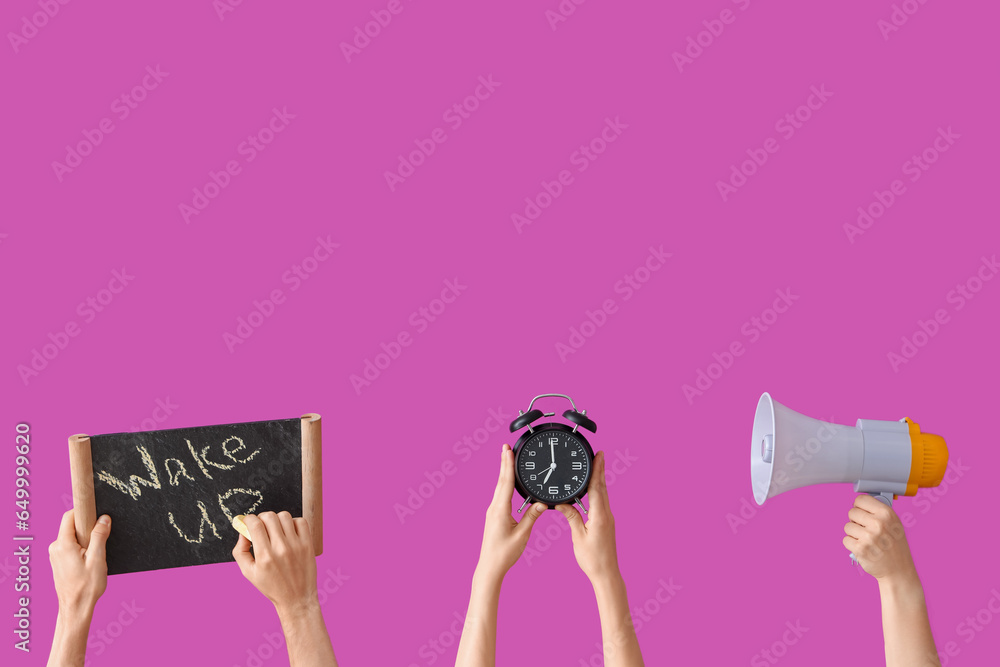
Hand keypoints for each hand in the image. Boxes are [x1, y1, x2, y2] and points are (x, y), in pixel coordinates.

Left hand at [48, 510, 110, 617]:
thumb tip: (104, 519)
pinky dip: (82, 547)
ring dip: (86, 539)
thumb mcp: (98, 559)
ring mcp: (55, 555)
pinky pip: (71, 546)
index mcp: (63, 544)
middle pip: (71, 526)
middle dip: (88, 528)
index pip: (70, 516)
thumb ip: (100, 536)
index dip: (84, 511)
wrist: (75, 608)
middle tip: (100, 540)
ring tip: (95, 555)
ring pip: (72, 536)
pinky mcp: (58, 561)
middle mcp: (55, 547)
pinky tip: (89, 561)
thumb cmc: (86, 587)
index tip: (97, 512)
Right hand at [233, 512, 318, 617]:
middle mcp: (281, 548)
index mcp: (264, 556)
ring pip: (284, 516)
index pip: (254, 524)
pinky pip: (301, 521)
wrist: (296, 598)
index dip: (248, 519)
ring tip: (275, 530)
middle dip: (261, 518)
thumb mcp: (248, 573)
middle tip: (261, 527)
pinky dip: (293, 522)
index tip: (248, 523)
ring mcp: (296, 545)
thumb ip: (240, 551)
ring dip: (277, 520)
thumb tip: (243, 532)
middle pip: (269, 516)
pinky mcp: (308, 544)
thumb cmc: (271, 586)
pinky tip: (289, 532)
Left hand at [475, 444, 545, 581]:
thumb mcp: (522, 534)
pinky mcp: (494, 516)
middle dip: (504, 463)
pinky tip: (508, 483)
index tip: (507, 450)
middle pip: (501, 481)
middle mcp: (494, 508)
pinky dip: (504, 484)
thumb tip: (543, 503)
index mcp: (500, 509)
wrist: (490, 566)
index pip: (505, 482)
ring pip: (500, 487)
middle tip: (506, 447)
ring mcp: (493, 512)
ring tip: (507, 459)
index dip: (507, 464)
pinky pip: (500, 495)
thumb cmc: (505, 553)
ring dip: (504, 472)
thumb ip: (532, 517)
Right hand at [556, 451, 621, 585]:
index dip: (597, 470)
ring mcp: (607, 519)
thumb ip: (571, 517)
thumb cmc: (592, 559)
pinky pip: (601, 503)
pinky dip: (597, 492)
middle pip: (602, 488)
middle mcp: (606, 514)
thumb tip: (561, 504)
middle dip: (599, 470)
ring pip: (602, 495)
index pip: (597, 487)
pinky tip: (592, 491)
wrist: (606, 574)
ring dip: (598, 480)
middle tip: (598, 454)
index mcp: (600, 515)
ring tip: (594, 468)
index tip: (599, 456)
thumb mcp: (578, 536)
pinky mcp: (606, 523)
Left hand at [843, 495, 915, 581]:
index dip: (860, 507)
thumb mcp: (894, 524)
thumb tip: (861, 502)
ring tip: (867, 541)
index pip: (861, 499)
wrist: (898, 570)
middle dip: (856, 521)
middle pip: (852, 512)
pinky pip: (845, 540)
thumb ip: (879, 512)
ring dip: (854, 534)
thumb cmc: (895, 546)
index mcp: (887, 514)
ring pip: (847, 527)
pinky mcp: (860, 548)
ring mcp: (869, 536)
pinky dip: (852, 545)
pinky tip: (863, 548)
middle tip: (866, 530)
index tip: (863, 512)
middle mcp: (878, 523)